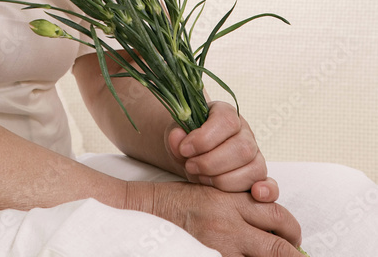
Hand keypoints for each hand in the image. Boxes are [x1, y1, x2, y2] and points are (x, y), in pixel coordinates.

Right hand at [127, 179, 302, 256]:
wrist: (147, 208)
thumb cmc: (181, 200)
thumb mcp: (214, 192)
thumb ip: (240, 203)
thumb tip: (270, 217)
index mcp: (232, 200)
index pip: (275, 213)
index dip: (291, 228)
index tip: (295, 238)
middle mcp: (229, 224)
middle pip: (278, 247)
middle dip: (294, 255)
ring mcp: (220, 247)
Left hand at [166, 101, 278, 201]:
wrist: (192, 153)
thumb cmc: (186, 140)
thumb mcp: (176, 134)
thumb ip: (175, 136)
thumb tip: (178, 138)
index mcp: (226, 113)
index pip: (226, 122)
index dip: (205, 138)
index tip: (184, 149)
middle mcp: (245, 132)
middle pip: (241, 148)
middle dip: (211, 163)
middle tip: (190, 166)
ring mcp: (255, 154)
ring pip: (253, 168)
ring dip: (223, 180)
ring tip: (202, 178)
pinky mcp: (258, 176)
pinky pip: (271, 184)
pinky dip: (266, 191)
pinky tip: (255, 194)